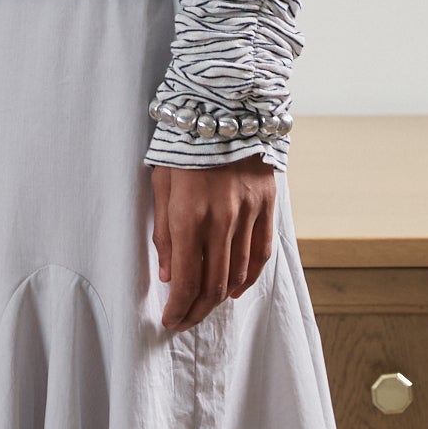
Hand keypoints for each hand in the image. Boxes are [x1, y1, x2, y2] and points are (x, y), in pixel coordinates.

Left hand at [151, 157, 275, 330]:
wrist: (223, 108)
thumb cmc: (182, 148)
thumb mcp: (161, 185)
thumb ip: (164, 233)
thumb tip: (168, 276)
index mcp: (189, 216)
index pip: (186, 279)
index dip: (178, 307)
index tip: (170, 320)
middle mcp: (221, 220)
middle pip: (214, 284)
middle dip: (197, 310)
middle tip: (185, 320)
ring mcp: (248, 214)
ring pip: (239, 273)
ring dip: (221, 298)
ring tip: (205, 306)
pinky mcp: (267, 205)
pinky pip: (261, 253)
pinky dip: (250, 277)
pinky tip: (237, 289)